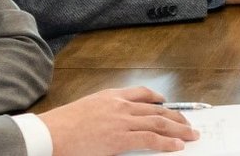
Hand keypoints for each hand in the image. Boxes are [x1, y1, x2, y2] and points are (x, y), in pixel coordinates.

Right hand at [39, 86, 197, 154]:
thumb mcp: (87, 109)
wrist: (49, 134)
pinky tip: (177, 146)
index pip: (142, 93)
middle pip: (157, 109)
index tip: (166, 103)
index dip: (157, 99)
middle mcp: (121, 105)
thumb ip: (105, 112)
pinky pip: (150, 139)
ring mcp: (122, 121)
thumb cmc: (61, 126)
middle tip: (188, 123)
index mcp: (111, 96)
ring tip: (191, 134)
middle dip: (176, 116)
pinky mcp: (120, 139)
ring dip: (179, 129)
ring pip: (159, 122)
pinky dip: (166, 143)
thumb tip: (116, 122)